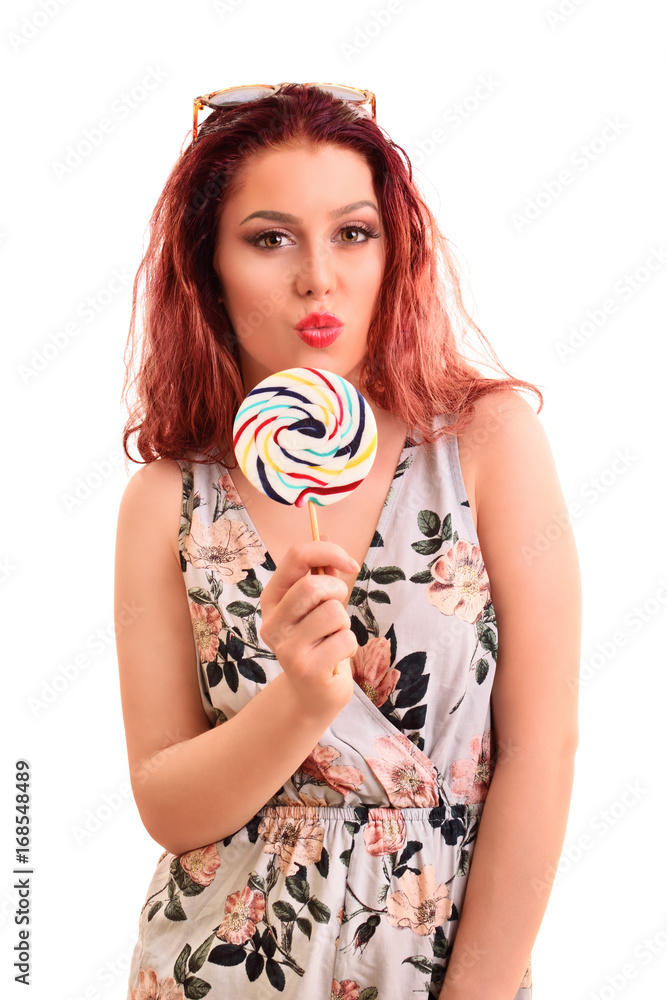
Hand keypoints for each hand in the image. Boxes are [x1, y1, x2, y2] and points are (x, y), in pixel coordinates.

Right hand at [258, 539, 358, 715]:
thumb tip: (325, 531)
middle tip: (339, 607)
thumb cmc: (319, 640)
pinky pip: (344, 640)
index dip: (328, 551)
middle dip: (338, 592)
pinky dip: (350, 647)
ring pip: (333, 613)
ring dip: (345, 623)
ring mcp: (285, 646)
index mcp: (272, 598)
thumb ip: (321, 571)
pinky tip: (335, 658)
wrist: (313, 693)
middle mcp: (272, 621)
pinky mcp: (305, 668)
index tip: (349, 563)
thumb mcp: (318, 603)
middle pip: (313, 585)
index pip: (296, 556)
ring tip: (333, 638)